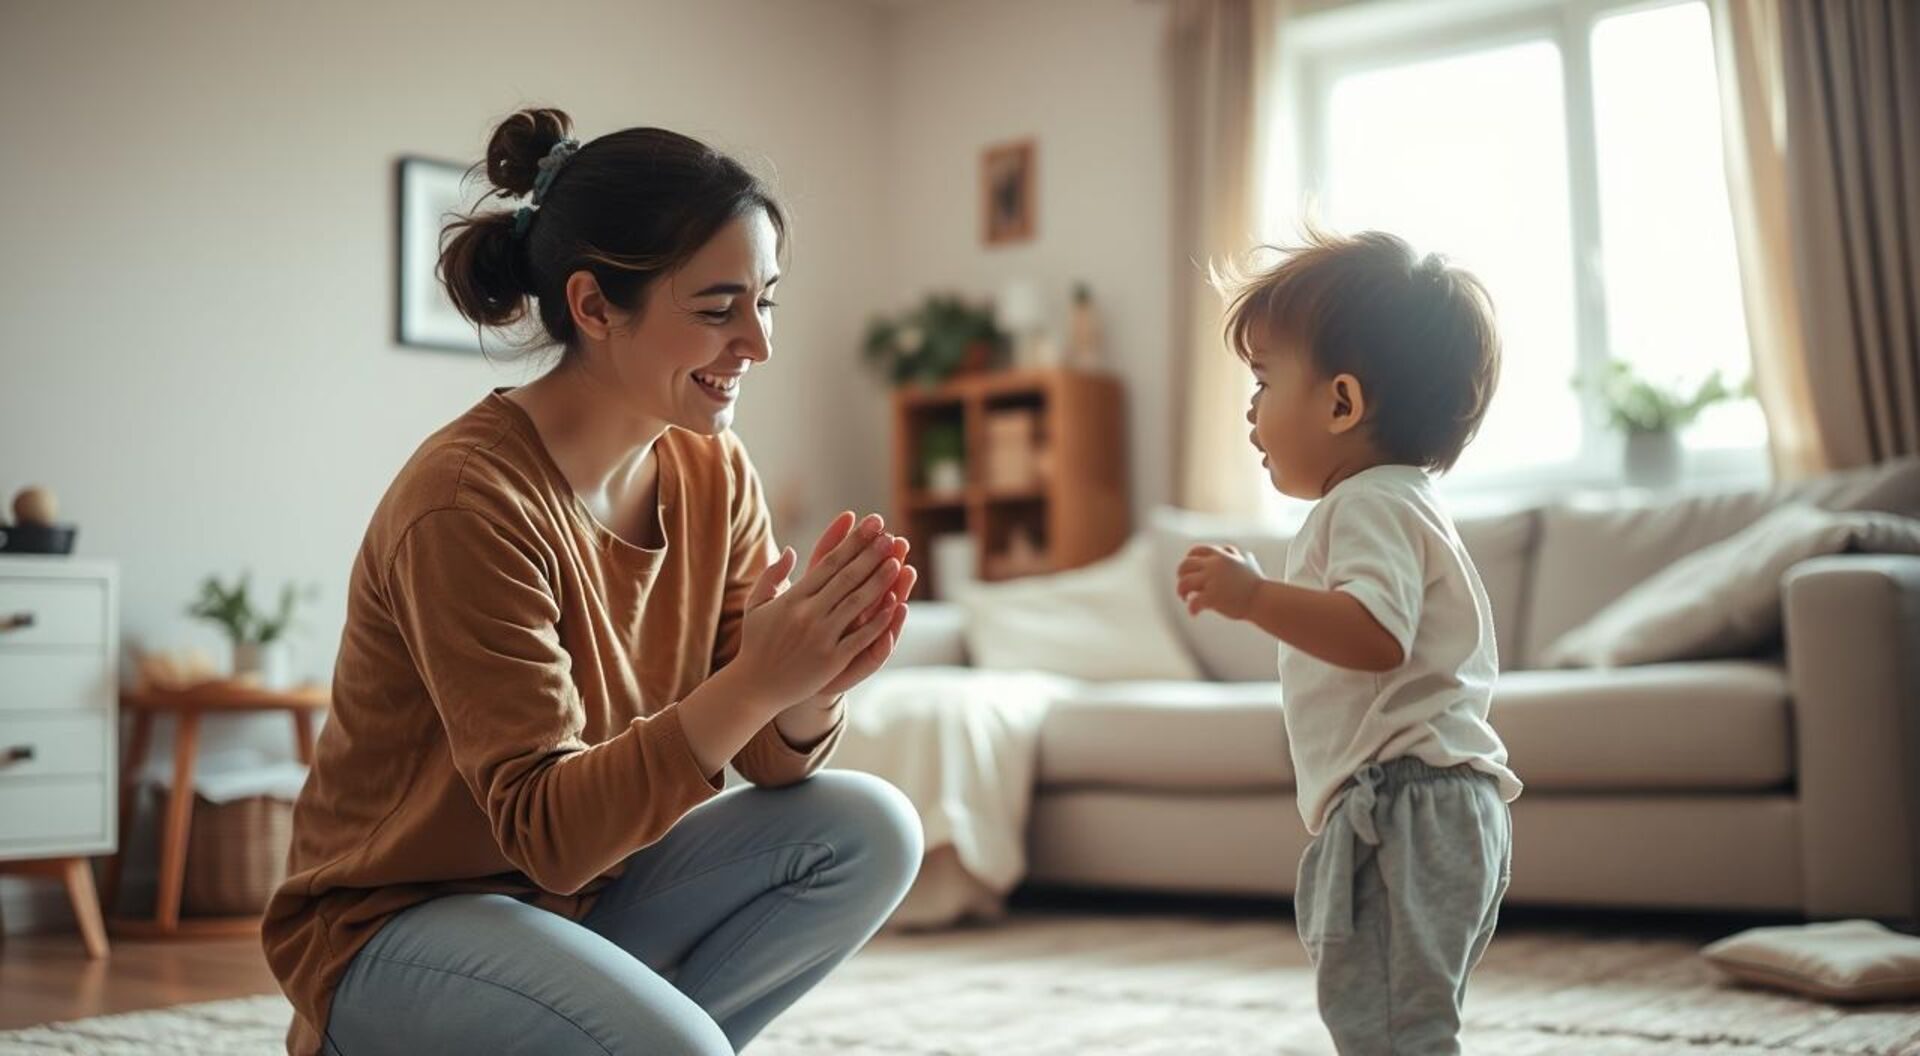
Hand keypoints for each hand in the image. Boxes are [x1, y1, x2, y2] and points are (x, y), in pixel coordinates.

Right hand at [733, 513, 906, 707]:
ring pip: (856, 603)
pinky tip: (895, 605)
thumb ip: (771, 576)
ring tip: (897, 561)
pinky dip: (878, 621)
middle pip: (846, 578)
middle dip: (870, 555)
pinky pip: (860, 637)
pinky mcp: (831, 660)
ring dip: (879, 581)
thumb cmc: (756, 643)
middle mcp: (807, 614)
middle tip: (890, 537)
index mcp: (792, 598)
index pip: (828, 563)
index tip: (870, 526)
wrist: (755, 686)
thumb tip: (790, 550)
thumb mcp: (756, 605)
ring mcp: (820, 637)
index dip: (852, 543)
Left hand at [1176, 544, 1265, 620]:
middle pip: (1186, 565)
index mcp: (1221, 556)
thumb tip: (1229, 550)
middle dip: (1181, 575)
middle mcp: (1214, 565)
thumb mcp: (1245, 562)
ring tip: (1185, 598)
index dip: (1189, 559)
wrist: (1263, 599)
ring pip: (1184, 583)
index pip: (1197, 551)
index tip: (1187, 568)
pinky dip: (1191, 609)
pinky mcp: (1211, 597)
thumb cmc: (1256, 585)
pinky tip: (1194, 613)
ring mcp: (1212, 580)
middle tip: (1184, 586)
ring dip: (1181, 591)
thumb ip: (1234, 555)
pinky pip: (1193, 603)